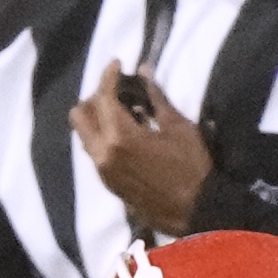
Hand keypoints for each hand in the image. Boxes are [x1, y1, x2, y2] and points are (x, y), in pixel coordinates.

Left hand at [74, 60, 214, 233]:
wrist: (197, 213)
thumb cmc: (193, 168)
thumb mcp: (179, 128)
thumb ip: (156, 98)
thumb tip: (144, 72)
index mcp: (120, 138)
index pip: (102, 97)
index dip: (108, 75)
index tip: (117, 63)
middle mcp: (103, 154)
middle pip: (80, 116)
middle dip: (96, 97)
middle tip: (119, 91)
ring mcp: (103, 171)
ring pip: (84, 136)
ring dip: (98, 118)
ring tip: (125, 113)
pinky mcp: (109, 184)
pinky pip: (95, 152)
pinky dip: (104, 137)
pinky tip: (128, 136)